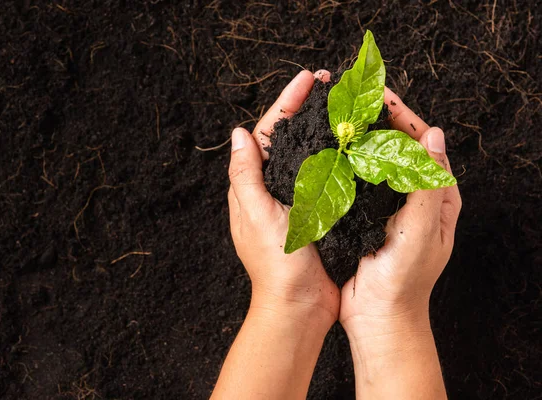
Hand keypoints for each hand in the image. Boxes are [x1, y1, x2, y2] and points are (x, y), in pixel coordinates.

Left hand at [228, 70, 339, 331]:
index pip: (267, 134)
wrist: (299, 306)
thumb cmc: (276, 266)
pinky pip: (326, 177)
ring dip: (323, 128)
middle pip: (288, 139)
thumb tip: (237, 134)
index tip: (307, 80)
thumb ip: (245, 175)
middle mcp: (273, 189)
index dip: (286, 104)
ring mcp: (296, 200)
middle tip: (329, 84)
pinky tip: (354, 144)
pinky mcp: (317, 213)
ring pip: (308, 155)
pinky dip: (337, 157)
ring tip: (343, 105)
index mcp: (254, 187)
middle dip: (306, 109)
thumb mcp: (257, 216)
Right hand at [339, 86, 461, 340]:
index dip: (404, 117)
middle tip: (354, 100)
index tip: (382, 95)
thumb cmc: (404, 278)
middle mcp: (412, 196)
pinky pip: (355, 182)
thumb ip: (427, 183)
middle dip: (378, 122)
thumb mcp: (421, 229)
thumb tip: (434, 135)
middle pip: (398, 148)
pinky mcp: (362, 215)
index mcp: (436, 196)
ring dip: (359, 139)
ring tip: (339, 118)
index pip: (423, 145)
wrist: (376, 314)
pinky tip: (327, 152)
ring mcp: (386, 205)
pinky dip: (344, 163)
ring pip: (374, 162)